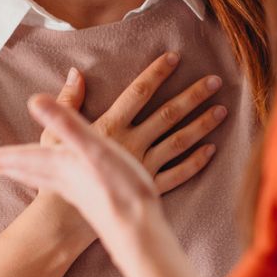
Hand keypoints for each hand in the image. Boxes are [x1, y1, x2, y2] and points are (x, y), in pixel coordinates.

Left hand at [0, 93, 175, 253]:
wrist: (137, 230)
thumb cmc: (118, 188)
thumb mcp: (93, 147)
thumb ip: (66, 122)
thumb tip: (34, 99)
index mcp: (61, 165)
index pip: (22, 159)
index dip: (0, 157)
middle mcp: (64, 181)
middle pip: (27, 171)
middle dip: (7, 167)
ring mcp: (77, 194)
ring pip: (43, 181)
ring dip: (25, 174)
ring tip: (14, 173)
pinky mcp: (93, 204)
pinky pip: (62, 190)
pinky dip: (51, 183)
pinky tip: (62, 186)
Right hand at [41, 52, 229, 194]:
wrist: (65, 219)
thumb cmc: (59, 175)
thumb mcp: (54, 136)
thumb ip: (68, 103)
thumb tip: (74, 72)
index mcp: (109, 128)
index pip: (138, 93)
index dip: (156, 73)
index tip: (175, 57)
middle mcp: (131, 144)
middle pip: (167, 114)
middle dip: (192, 96)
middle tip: (215, 80)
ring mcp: (144, 166)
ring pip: (179, 141)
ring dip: (201, 125)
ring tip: (222, 110)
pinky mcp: (150, 187)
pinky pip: (177, 174)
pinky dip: (195, 162)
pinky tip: (211, 150)